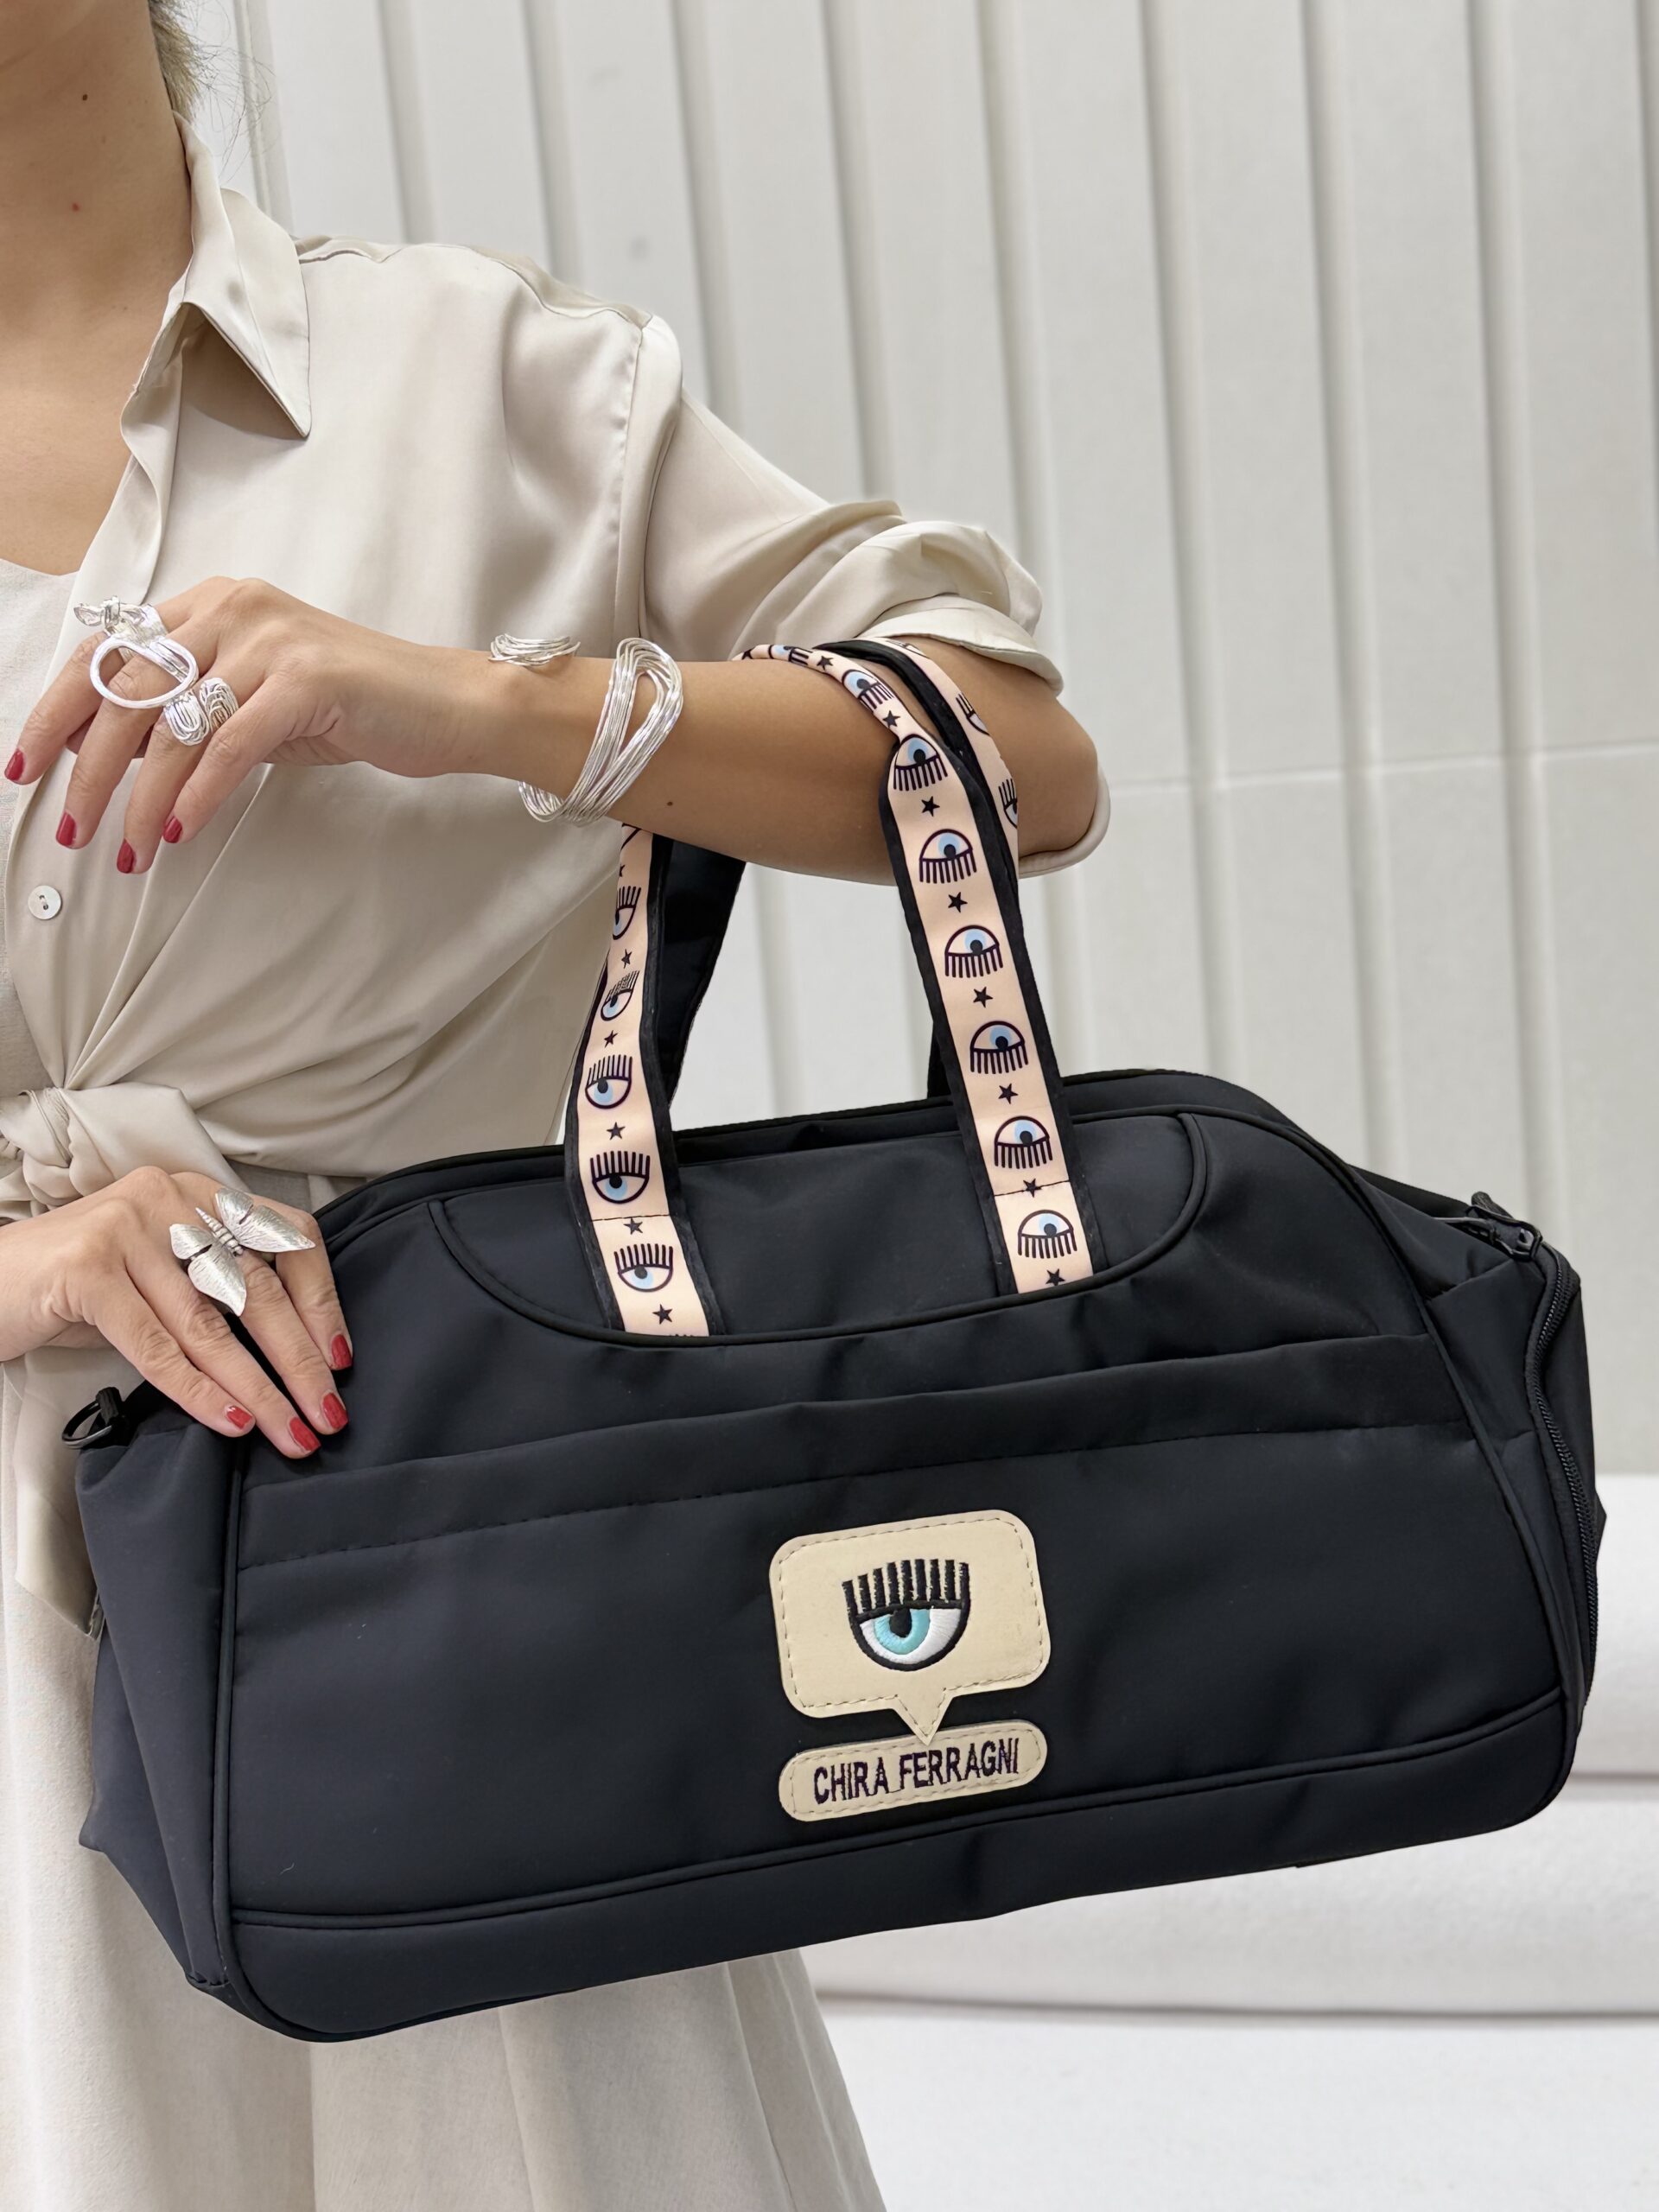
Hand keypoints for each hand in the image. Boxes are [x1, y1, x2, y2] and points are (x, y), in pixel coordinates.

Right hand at [0, 1166, 350, 1455]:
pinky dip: (199, 1390)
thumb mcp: (157, 1276)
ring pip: (211, 1324)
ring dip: (259, 1388)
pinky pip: (158, 1345)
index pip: (286, 1239)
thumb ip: (215, 1293)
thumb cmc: (76, 1288)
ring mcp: (127, 1228)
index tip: (340, 1359)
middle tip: (329, 1414)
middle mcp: (169, 1198)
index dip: (322, 1301)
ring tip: (290, 1431)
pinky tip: (230, 1420)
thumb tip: (292, 1353)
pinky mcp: (88, 1269)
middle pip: (257, 1286)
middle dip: (300, 1360)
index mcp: (196, 1194)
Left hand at [9, 578, 518, 870]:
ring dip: (141, 797)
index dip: (58, 710)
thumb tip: (119, 756)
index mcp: (213, 604)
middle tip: (74, 825)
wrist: (448, 703)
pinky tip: (178, 830)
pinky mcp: (308, 680)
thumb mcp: (260, 699)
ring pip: (175, 725)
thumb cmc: (358, 704)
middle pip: (129, 690)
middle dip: (88, 768)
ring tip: (128, 846)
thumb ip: (195, 712)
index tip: (28, 764)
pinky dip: (198, 795)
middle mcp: (233, 610)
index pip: (109, 652)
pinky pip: (230, 745)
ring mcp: (271, 641)